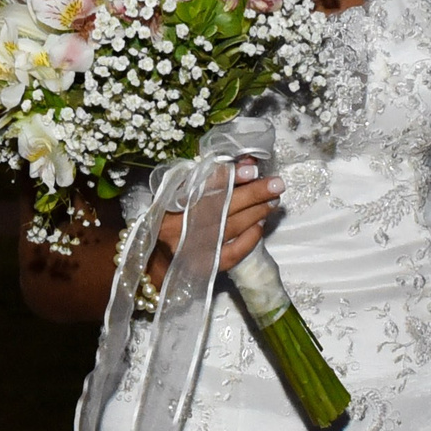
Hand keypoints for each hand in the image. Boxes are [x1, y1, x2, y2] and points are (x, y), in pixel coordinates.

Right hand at [149, 159, 281, 283]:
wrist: (153, 258)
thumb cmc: (168, 218)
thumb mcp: (179, 192)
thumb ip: (209, 177)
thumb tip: (246, 163)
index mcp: (170, 204)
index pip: (203, 187)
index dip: (229, 177)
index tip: (252, 169)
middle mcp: (180, 227)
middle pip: (223, 207)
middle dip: (253, 194)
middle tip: (277, 184)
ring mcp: (193, 249)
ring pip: (231, 227)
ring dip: (256, 212)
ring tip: (273, 200)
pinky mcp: (204, 267)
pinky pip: (233, 252)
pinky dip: (250, 238)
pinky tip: (260, 225)